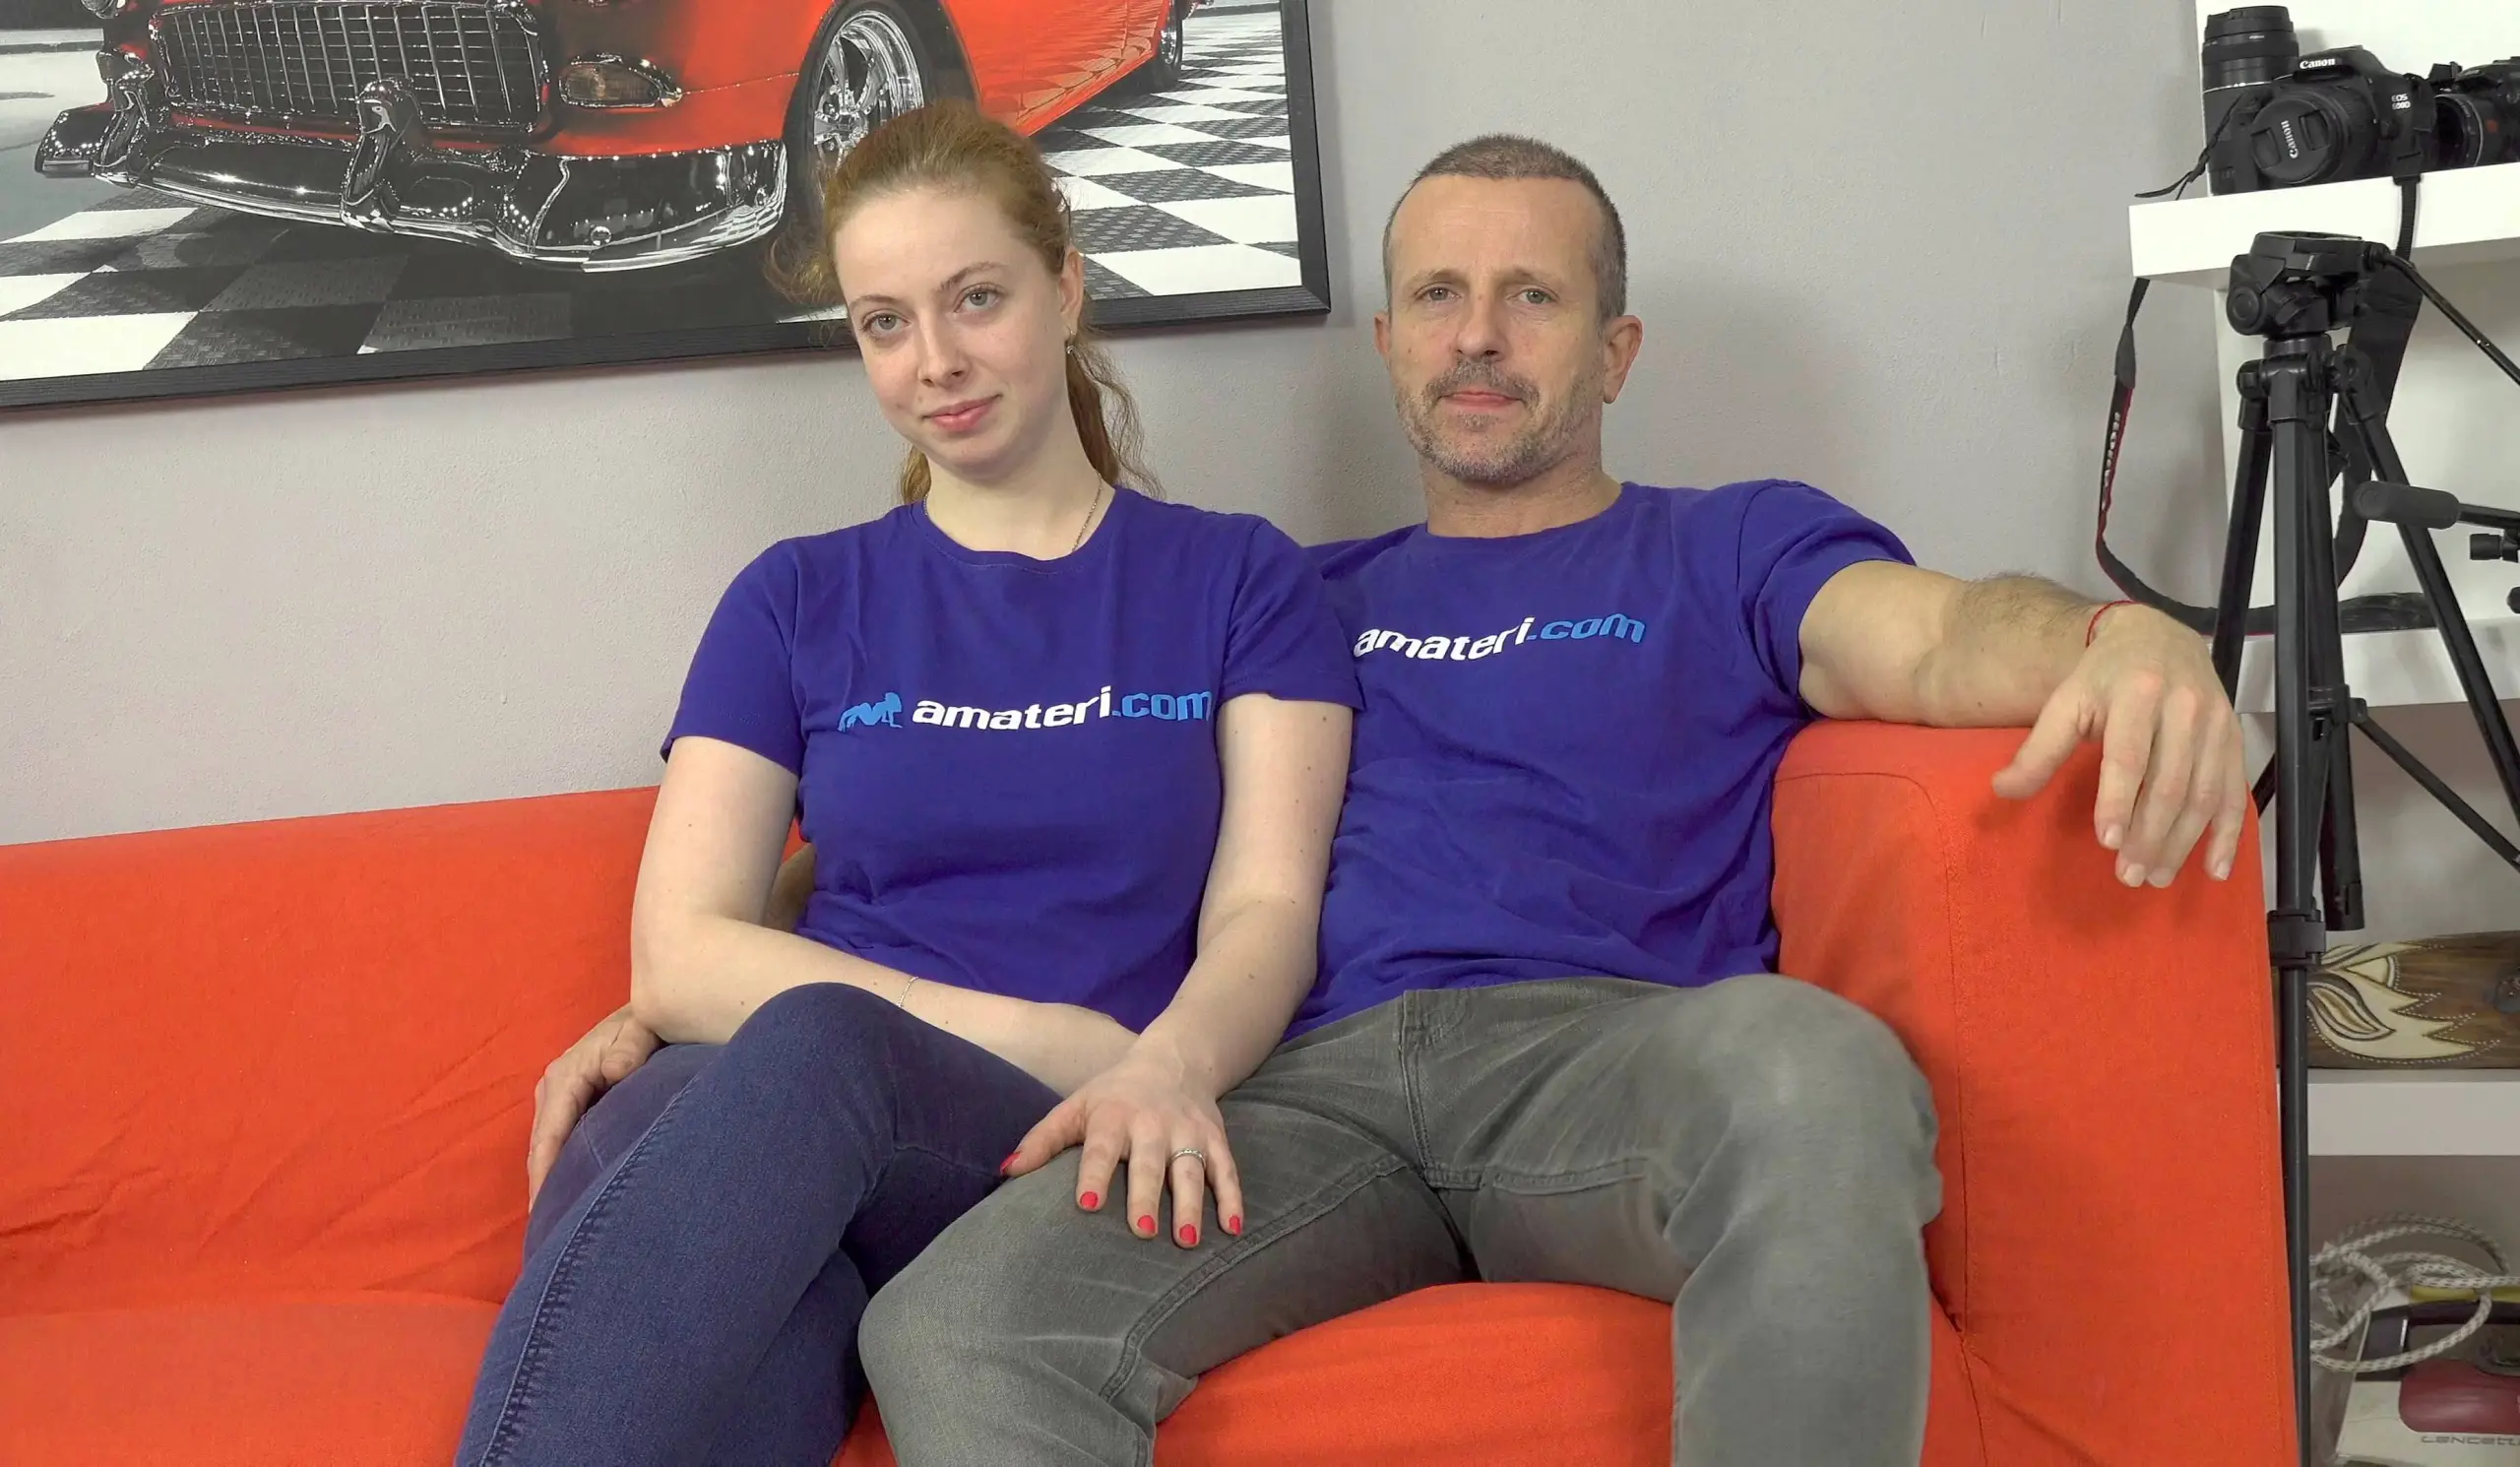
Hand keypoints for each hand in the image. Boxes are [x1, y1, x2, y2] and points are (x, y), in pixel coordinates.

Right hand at [527, 1004, 661, 1205]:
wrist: (653, 1011)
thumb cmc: (650, 1023)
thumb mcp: (645, 1027)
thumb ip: (632, 1048)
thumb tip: (613, 1071)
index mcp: (566, 1074)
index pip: (549, 1133)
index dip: (545, 1173)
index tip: (545, 1209)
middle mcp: (554, 1086)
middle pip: (542, 1146)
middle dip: (543, 1185)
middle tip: (550, 1231)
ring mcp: (560, 1096)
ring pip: (548, 1147)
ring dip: (550, 1180)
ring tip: (555, 1223)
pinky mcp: (571, 1103)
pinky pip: (560, 1140)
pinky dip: (560, 1167)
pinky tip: (568, 1195)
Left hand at [1002, 1036, 1242, 1247]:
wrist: (1174, 1061)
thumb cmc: (1113, 1095)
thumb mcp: (1075, 1108)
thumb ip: (1042, 1140)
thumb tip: (1004, 1172)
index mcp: (1113, 1116)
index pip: (1101, 1149)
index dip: (1095, 1175)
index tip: (1088, 1205)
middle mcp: (1152, 1123)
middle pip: (1149, 1163)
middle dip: (1146, 1196)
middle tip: (1143, 1232)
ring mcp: (1188, 1131)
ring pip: (1191, 1169)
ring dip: (1192, 1203)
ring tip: (1188, 1239)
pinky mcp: (1215, 1138)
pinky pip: (1227, 1169)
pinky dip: (1233, 1197)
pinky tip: (1233, 1228)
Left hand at [1991, 604, 2248, 887]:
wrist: (2159, 637)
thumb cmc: (2103, 677)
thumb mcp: (2066, 701)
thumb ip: (2039, 748)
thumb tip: (2002, 790)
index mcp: (2136, 694)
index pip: (2128, 756)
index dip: (2118, 800)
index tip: (2108, 842)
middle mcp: (2184, 708)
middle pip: (2169, 784)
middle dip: (2149, 836)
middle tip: (2128, 876)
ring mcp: (2215, 725)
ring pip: (2204, 794)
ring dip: (2182, 842)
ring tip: (2156, 877)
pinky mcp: (2234, 739)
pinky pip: (2235, 792)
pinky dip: (2229, 834)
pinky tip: (2214, 868)